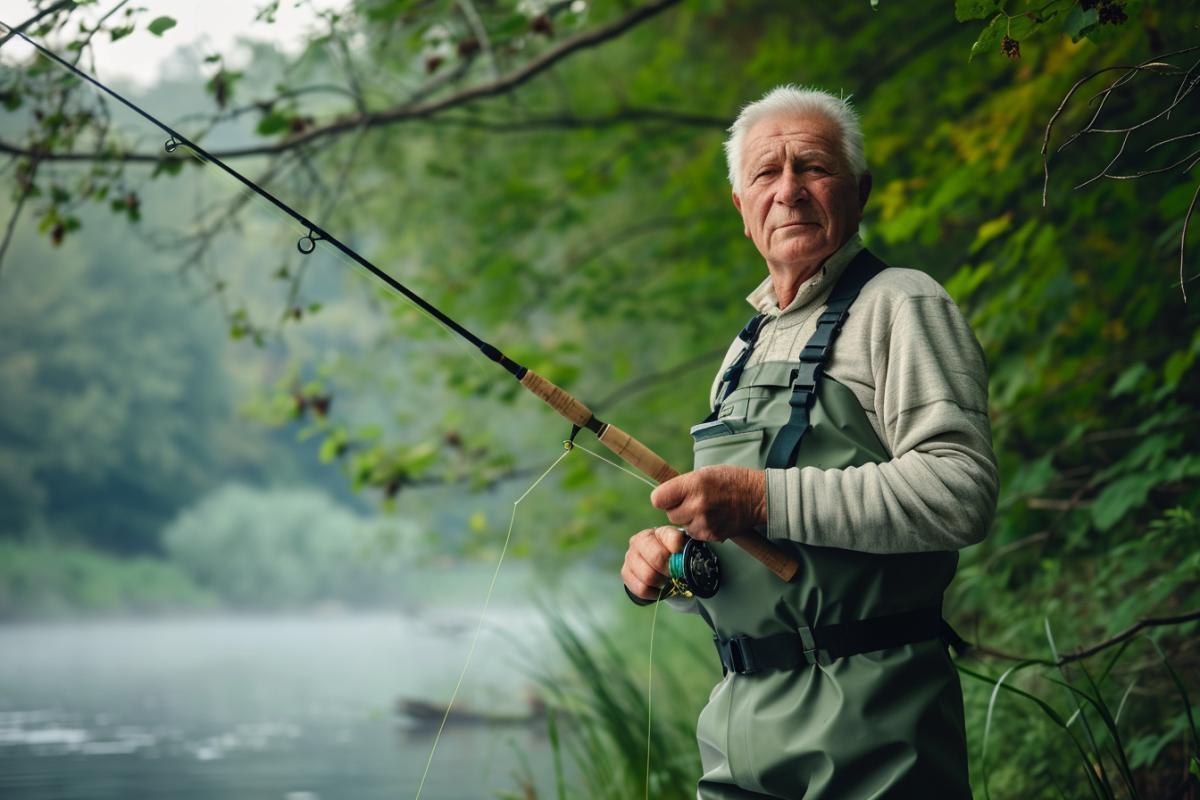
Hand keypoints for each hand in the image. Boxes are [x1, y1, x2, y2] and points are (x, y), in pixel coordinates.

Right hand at [621, 525, 685, 601]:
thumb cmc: (673, 556)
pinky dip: (652, 593)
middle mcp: (640, 540)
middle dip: (669, 570)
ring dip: (660, 583)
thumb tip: (687, 559)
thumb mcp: (682, 550)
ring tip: (665, 581)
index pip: (670, 537)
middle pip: (657, 557)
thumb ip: (686, 551)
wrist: (657, 566)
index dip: (678, 548)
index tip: (681, 556)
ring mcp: (630, 556)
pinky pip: (640, 589)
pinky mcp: (625, 572)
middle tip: (675, 575)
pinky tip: (658, 589)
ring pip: (648, 576)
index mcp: (658, 532)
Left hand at [649, 465, 765, 542]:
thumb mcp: (704, 472)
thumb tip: (662, 496)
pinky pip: (694, 534)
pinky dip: (699, 528)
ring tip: (704, 510)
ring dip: (688, 520)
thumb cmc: (730, 481)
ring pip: (682, 526)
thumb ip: (682, 484)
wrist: (757, 497)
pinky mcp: (712, 535)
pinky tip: (711, 518)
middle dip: (677, 509)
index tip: (671, 496)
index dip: (663, 498)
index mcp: (694, 484)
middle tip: (692, 502)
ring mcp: (705, 522)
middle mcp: (698, 504)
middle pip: (669, 514)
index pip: (658, 499)